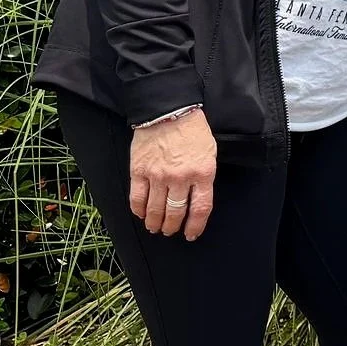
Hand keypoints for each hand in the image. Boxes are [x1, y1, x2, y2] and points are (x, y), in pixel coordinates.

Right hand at [129, 109, 217, 238]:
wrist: (168, 111)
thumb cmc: (192, 130)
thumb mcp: (210, 153)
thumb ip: (204, 176)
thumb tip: (198, 197)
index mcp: (202, 173)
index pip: (201, 208)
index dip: (195, 226)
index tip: (191, 234)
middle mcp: (180, 178)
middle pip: (176, 212)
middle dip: (173, 226)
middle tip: (170, 231)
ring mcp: (158, 176)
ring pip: (155, 209)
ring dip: (155, 222)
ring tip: (155, 227)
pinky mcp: (139, 171)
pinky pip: (137, 197)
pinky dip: (138, 210)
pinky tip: (141, 214)